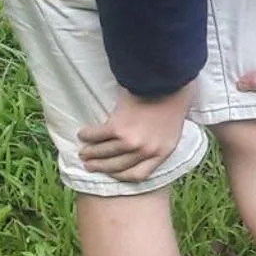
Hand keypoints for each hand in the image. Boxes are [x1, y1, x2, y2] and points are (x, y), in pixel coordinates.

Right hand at [76, 87, 192, 180]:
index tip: (111, 172)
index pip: (138, 175)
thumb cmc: (172, 98)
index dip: (121, 175)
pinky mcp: (118, 128)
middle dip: (100, 167)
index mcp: (164, 151)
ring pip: (103, 153)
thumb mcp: (172, 128)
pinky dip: (87, 135)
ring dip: (90, 153)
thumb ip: (157, 141)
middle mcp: (147, 150)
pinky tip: (83, 133)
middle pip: (116, 166)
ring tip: (83, 151)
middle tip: (89, 164)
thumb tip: (139, 150)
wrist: (169, 80)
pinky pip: (96, 136)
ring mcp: (132, 141)